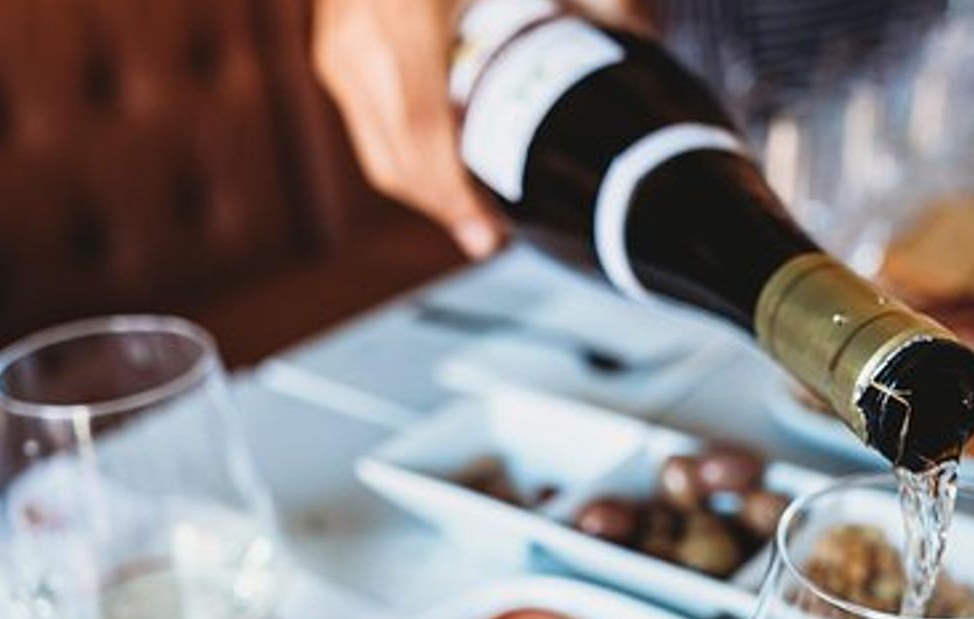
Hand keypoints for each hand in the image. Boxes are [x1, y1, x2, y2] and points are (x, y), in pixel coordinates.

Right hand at [312, 0, 657, 259]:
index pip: (420, 144)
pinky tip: (447, 152)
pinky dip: (407, 147)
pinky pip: (368, 119)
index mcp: (400, 27)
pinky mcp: (334, 45)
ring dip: (426, 184)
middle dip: (444, 208)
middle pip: (395, 164)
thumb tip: (639, 32)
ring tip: (474, 201)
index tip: (490, 237)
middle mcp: (355, 46)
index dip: (455, 201)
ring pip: (377, 149)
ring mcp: (337, 47)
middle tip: (492, 233)